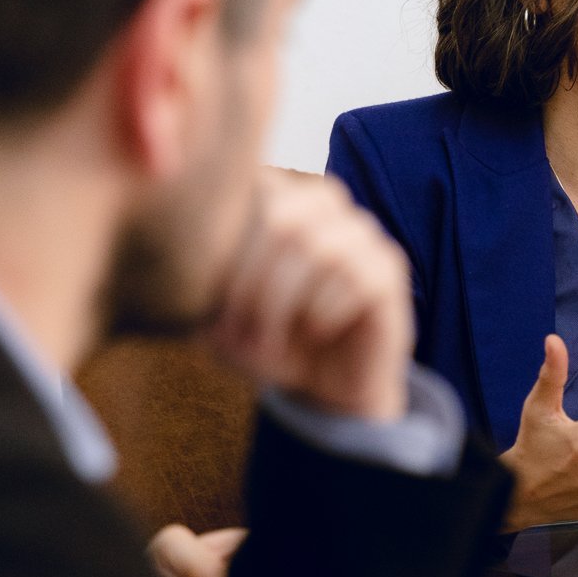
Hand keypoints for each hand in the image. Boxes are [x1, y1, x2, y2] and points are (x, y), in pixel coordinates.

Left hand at [209, 169, 413, 420]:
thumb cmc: (271, 344)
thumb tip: (187, 276)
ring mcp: (362, 235)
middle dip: (252, 282)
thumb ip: (200, 292)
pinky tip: (316, 332)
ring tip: (271, 340)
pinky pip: (357, 278)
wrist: (327, 388)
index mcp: (280, 200)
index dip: (228, 242)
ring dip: (285, 304)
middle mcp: (325, 206)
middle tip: (239, 328)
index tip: (211, 295)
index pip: (255, 188)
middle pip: (283, 220)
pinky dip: (324, 312)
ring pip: (321, 250)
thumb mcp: (220, 322)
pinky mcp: (390, 270)